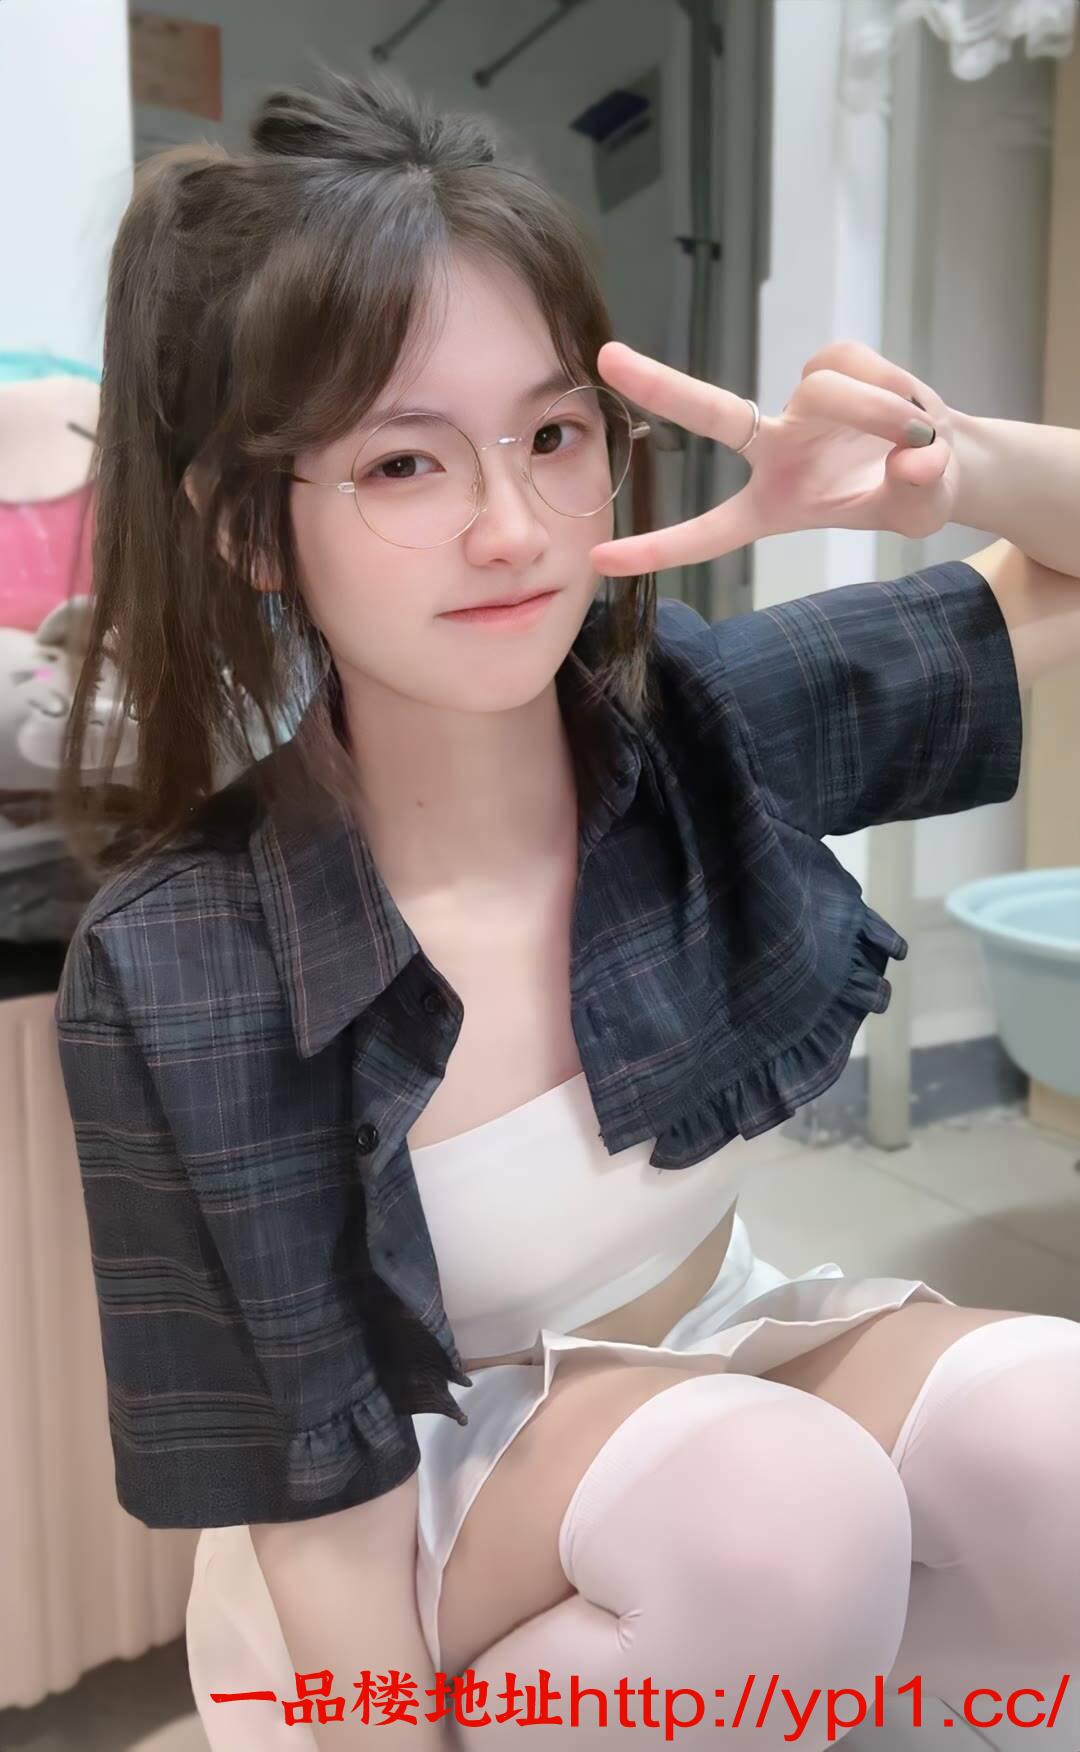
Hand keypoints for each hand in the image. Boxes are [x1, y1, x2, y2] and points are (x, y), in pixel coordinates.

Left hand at [589, 339, 958, 576]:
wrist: (943, 454)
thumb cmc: (914, 495)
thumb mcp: (921, 511)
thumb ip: (917, 492)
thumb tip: (916, 461)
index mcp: (774, 504)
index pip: (709, 532)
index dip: (659, 549)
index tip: (600, 561)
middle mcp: (775, 449)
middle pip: (714, 412)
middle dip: (661, 385)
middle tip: (607, 358)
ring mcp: (800, 404)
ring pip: (826, 390)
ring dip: (877, 410)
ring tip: (915, 436)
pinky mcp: (830, 364)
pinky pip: (854, 364)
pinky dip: (891, 385)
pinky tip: (913, 407)